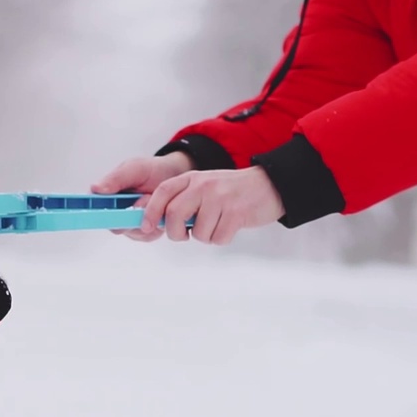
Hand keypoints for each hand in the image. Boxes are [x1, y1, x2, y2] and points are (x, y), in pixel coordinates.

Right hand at [91, 153, 194, 240]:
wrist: (173, 176)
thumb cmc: (150, 170)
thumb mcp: (134, 168)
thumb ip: (115, 178)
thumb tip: (95, 188)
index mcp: (105, 197)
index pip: (94, 211)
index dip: (99, 214)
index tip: (114, 209)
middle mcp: (114, 214)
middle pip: (114, 225)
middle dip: (132, 213)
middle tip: (144, 198)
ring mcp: (129, 225)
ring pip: (133, 231)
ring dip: (147, 216)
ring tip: (153, 199)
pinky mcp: (144, 233)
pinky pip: (147, 235)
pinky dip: (156, 223)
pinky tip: (159, 210)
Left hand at [140, 166, 284, 244]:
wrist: (270, 185)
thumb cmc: (233, 191)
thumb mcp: (205, 186)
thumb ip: (184, 199)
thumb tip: (161, 222)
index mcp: (193, 178)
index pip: (163, 192)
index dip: (151, 211)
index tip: (147, 226)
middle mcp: (204, 185)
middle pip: (174, 215)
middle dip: (176, 232)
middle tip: (186, 235)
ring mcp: (220, 198)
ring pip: (198, 232)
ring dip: (206, 236)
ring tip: (218, 224)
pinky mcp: (236, 212)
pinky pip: (218, 238)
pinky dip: (222, 238)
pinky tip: (230, 226)